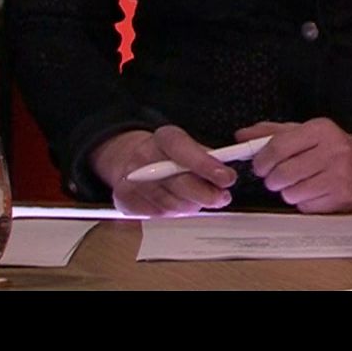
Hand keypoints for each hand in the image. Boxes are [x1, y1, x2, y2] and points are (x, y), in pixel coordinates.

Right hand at [91, 125, 236, 217]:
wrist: (129, 161)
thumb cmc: (167, 155)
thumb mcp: (187, 146)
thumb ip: (207, 159)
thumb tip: (225, 176)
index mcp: (164, 138)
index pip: (184, 150)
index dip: (206, 165)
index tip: (227, 178)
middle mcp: (145, 157)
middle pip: (179, 182)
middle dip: (206, 194)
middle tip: (222, 197)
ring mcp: (132, 180)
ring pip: (171, 203)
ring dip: (191, 205)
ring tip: (198, 200)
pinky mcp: (125, 201)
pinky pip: (159, 214)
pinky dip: (174, 212)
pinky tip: (178, 203)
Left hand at [238, 118, 351, 213]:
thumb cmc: (339, 147)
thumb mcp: (309, 132)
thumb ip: (274, 132)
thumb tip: (241, 135)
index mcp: (320, 130)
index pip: (277, 147)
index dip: (261, 161)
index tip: (259, 166)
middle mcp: (331, 151)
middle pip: (281, 174)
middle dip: (273, 180)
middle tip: (280, 177)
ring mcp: (338, 176)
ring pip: (290, 194)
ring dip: (289, 193)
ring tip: (302, 184)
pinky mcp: (342, 199)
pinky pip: (305, 207)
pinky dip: (305, 203)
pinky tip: (316, 192)